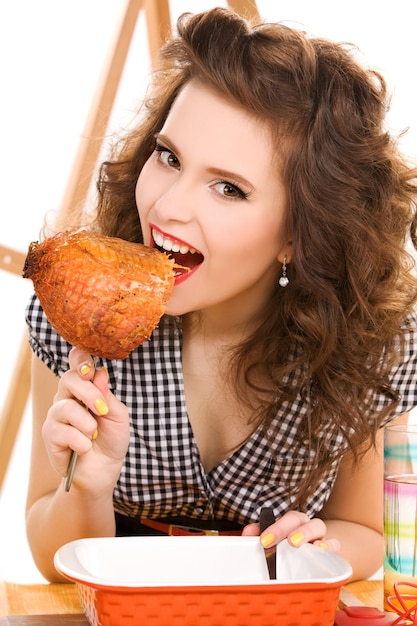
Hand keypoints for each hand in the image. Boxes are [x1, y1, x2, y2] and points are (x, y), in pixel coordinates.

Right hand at [42, 348, 129, 491]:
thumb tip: (98, 373)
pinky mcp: (50, 435)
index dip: (79, 358)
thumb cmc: (112, 439)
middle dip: (89, 394)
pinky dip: (82, 442)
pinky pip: (64, 432)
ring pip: (66, 408)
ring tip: (94, 436)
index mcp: (84, 388)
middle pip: (68, 379)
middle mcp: (67, 397)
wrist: (105, 469)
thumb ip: (107, 395)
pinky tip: (85, 449)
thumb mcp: (118, 415)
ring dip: (88, 425)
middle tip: (103, 410)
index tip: (89, 366)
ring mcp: (56, 415)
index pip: (76, 364)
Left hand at [242, 510, 340, 552]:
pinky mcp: (332, 551)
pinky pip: (335, 544)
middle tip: (275, 540)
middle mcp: (305, 525)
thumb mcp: (275, 541)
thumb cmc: (290, 548)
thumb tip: (247, 533)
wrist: (317, 557)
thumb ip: (260, 535)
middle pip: (297, 518)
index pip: (283, 518)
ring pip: (318, 525)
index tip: (263, 540)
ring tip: (295, 543)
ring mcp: (320, 536)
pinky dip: (329, 546)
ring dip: (306, 532)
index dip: (274, 527)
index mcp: (291, 522)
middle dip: (285, 527)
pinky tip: (320, 550)